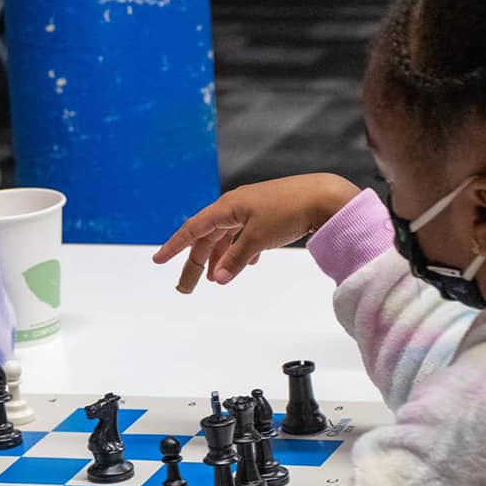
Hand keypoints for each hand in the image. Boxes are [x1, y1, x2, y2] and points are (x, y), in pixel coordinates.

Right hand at [152, 173, 359, 292]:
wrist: (327, 197)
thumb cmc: (291, 209)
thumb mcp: (257, 239)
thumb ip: (234, 259)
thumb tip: (217, 278)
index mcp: (227, 208)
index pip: (193, 229)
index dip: (174, 246)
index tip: (159, 260)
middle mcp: (235, 207)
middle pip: (207, 238)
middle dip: (196, 264)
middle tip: (185, 288)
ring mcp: (252, 210)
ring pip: (226, 238)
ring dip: (219, 258)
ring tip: (214, 278)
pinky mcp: (269, 215)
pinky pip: (244, 236)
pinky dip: (240, 251)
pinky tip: (246, 264)